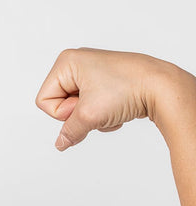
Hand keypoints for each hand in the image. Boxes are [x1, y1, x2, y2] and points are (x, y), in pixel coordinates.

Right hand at [35, 47, 162, 150]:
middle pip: (60, 105)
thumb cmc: (128, 88)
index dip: (62, 112)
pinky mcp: (105, 82)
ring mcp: (92, 72)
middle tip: (98, 108)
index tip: (84, 106)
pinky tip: (118, 108)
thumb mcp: (89, 116)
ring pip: (77, 109)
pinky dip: (102, 113)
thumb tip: (61, 143)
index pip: (44, 101)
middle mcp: (77, 63)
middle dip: (78, 115)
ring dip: (92, 117)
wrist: (161, 87)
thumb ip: (69, 132)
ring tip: (111, 108)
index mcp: (66, 62)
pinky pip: (91, 107)